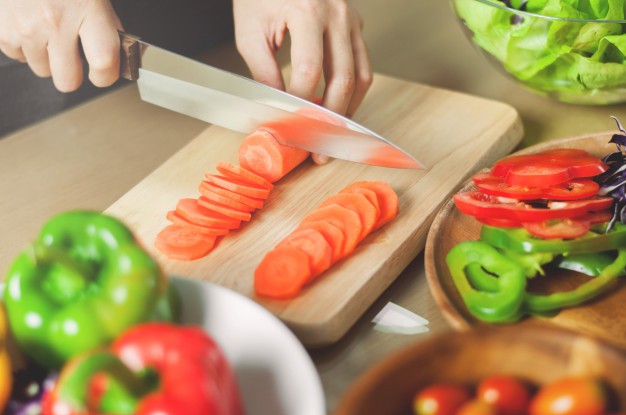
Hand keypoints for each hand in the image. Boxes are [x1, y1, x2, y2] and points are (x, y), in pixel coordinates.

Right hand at [0, 0, 122, 91]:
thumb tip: (123, 50)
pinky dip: (23, 45)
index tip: (104, 73)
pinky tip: (29, 23)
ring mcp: (25, 26)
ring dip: (47, 57)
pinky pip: (15, 54)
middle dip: (73, 73)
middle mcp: (55, 20)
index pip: (104, 62)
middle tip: (74, 57)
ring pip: (41, 69)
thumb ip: (106, 21)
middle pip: (68, 80)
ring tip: (47, 30)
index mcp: (87, 8)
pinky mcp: (1, 28)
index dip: (106, 76)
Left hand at [233, 0, 372, 163]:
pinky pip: (363, 65)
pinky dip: (353, 92)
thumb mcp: (250, 31)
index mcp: (307, 10)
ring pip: (361, 76)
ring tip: (331, 134)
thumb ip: (264, 73)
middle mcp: (336, 14)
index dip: (300, 106)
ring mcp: (351, 19)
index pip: (309, 72)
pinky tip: (338, 108)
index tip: (291, 129)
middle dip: (329, 120)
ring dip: (347, 110)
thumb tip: (278, 111)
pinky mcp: (356, 24)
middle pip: (342, 79)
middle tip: (318, 149)